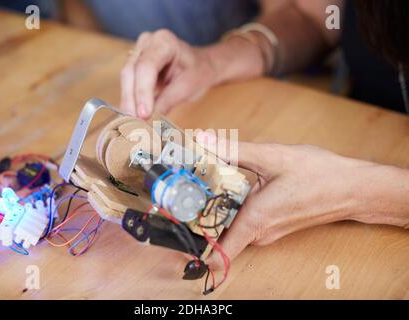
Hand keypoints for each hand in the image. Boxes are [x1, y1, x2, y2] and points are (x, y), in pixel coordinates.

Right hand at [119, 30, 217, 118]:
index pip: (146, 66)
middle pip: (131, 71)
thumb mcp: (188, 86)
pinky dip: (129, 99)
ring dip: (128, 101)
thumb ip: (168, 100)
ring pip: (126, 78)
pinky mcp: (134, 64)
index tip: (144, 114)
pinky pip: (127, 83)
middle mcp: (147, 42)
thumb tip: (151, 118)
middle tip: (134, 122)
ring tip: (132, 121)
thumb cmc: (198, 72)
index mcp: (164, 42)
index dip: (142, 91)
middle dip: (131, 99)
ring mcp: (138, 51)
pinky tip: (132, 114)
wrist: (201, 66)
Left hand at [200, 139, 408, 269]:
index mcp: (254, 220)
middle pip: (216, 236)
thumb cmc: (318, 174)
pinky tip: (230, 185)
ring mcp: (266, 232)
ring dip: (215, 209)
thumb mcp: (272, 156)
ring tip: (204, 183)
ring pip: (229, 227)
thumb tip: (203, 141)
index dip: (192, 244)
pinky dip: (231, 208)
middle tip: (185, 189)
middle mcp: (258, 233)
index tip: (177, 223)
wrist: (351, 188)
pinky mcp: (271, 226)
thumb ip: (234, 150)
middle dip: (198, 215)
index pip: (216, 254)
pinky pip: (243, 222)